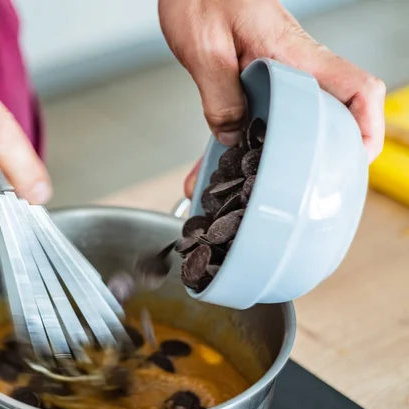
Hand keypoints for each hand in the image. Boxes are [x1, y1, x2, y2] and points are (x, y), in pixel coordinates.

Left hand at [159, 0, 385, 196]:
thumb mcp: (206, 50)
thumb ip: (221, 98)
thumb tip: (234, 138)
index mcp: (295, 56)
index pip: (357, 89)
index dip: (368, 125)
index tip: (357, 156)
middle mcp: (292, 69)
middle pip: (324, 118)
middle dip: (312, 157)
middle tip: (289, 189)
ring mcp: (274, 76)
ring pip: (281, 125)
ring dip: (261, 159)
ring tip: (231, 194)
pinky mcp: (251, 80)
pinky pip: (251, 118)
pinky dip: (231, 146)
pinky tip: (204, 169)